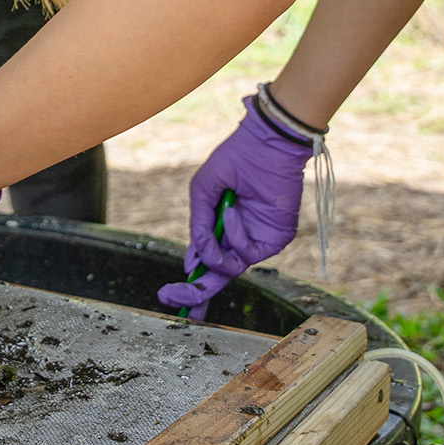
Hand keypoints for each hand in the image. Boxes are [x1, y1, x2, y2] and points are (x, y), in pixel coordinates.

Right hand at [156, 96, 311, 318]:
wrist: (266, 146)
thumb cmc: (234, 161)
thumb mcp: (204, 190)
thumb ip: (198, 225)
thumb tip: (194, 260)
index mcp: (220, 227)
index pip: (204, 262)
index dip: (189, 281)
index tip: (168, 296)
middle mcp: (237, 239)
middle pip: (216, 277)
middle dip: (195, 292)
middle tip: (172, 299)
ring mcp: (256, 241)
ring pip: (230, 268)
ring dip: (218, 250)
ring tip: (221, 215)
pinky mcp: (274, 240)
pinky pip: (249, 253)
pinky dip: (236, 236)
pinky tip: (233, 212)